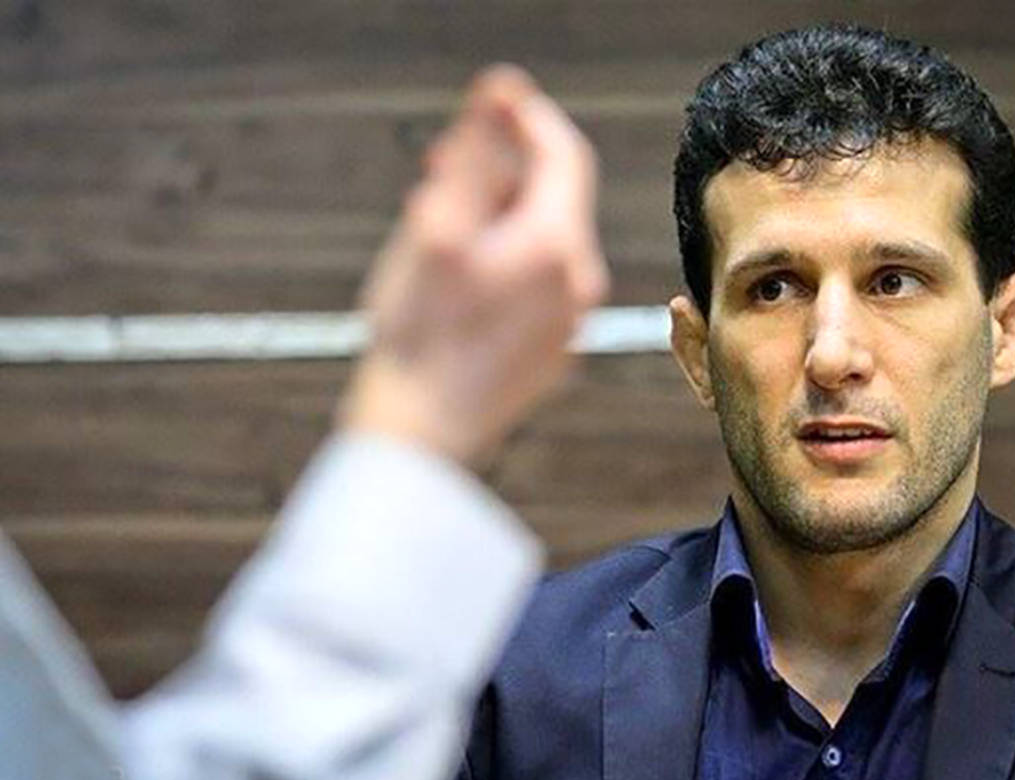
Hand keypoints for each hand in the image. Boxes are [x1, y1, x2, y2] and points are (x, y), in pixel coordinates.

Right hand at [340, 65, 608, 465]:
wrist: (419, 437)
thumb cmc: (417, 336)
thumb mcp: (436, 228)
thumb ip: (476, 152)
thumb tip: (504, 88)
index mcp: (557, 247)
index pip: (563, 155)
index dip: (526, 120)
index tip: (490, 108)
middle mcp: (579, 285)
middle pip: (551, 201)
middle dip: (500, 175)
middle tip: (442, 167)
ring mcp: (570, 325)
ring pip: (541, 245)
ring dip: (497, 222)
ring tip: (440, 228)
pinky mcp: (553, 354)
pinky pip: (538, 288)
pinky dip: (504, 266)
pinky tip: (457, 279)